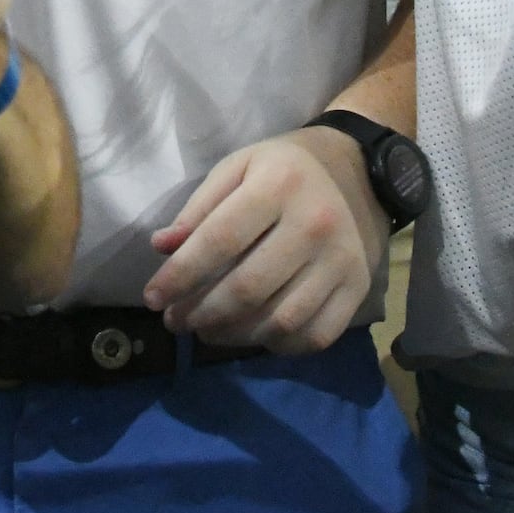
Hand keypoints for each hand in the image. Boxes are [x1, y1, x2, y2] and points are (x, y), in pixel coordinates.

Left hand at [143, 125, 384, 351]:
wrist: (361, 170)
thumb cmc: (287, 169)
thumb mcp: (239, 167)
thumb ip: (199, 208)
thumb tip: (162, 250)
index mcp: (279, 185)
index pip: (219, 241)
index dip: (179, 276)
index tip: (152, 298)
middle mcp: (315, 224)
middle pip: (248, 288)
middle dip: (200, 313)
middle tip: (176, 321)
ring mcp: (342, 261)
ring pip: (280, 321)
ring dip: (233, 335)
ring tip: (207, 330)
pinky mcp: (359, 289)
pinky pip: (314, 335)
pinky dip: (278, 345)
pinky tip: (254, 334)